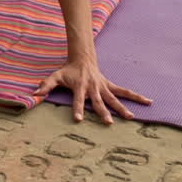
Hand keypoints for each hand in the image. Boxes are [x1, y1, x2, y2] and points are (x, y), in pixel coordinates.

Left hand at [33, 58, 151, 124]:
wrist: (83, 58)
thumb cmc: (68, 70)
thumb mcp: (56, 76)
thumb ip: (46, 85)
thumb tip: (34, 94)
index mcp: (80, 86)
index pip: (77, 100)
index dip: (77, 109)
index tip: (78, 120)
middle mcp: (94, 88)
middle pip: (98, 102)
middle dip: (103, 112)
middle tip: (108, 123)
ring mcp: (104, 87)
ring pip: (115, 98)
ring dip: (123, 108)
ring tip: (131, 118)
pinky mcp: (111, 86)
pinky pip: (125, 91)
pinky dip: (136, 96)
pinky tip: (148, 102)